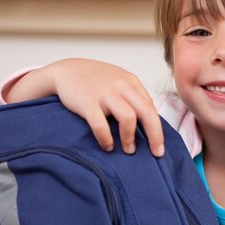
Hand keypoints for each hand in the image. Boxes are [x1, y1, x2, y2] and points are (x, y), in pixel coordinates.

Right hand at [4, 59, 164, 156]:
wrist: (66, 70)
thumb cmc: (94, 80)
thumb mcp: (118, 81)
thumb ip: (133, 97)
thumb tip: (149, 121)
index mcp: (131, 82)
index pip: (151, 107)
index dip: (158, 129)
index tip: (159, 146)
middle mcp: (121, 85)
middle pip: (147, 112)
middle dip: (155, 135)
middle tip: (156, 153)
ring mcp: (104, 93)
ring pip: (128, 117)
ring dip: (130, 138)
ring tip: (129, 150)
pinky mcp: (87, 102)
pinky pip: (101, 125)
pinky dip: (106, 139)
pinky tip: (107, 145)